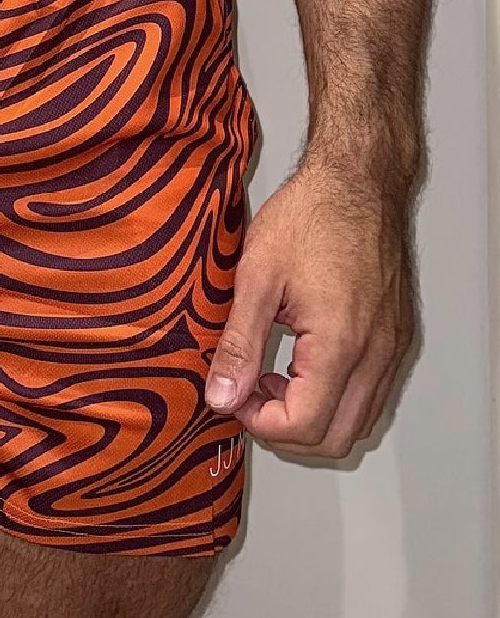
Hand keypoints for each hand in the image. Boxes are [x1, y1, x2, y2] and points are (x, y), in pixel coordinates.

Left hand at [203, 160, 415, 456]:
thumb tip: (221, 395)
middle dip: (286, 430)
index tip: (234, 397)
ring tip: (272, 377)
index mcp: (340, 342)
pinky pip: (371, 392)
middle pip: (336, 438)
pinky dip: (336, 396)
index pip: (305, 425)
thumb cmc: (312, 214)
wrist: (357, 180)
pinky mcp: (395, 336)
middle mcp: (376, 353)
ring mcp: (392, 347)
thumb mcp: (257, 276)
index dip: (261, 423)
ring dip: (313, 416)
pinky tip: (302, 363)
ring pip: (357, 420)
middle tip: (249, 395)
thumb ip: (238, 343)